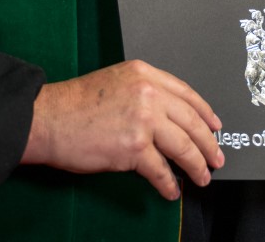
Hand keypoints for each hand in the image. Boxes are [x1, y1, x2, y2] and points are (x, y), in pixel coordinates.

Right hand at [21, 59, 224, 199]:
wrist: (47, 119)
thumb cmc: (75, 104)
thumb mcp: (116, 82)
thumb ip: (144, 92)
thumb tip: (169, 117)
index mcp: (144, 74)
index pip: (186, 93)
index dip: (205, 113)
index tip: (215, 125)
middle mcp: (148, 94)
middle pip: (191, 121)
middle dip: (208, 144)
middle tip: (217, 157)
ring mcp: (142, 120)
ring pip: (183, 146)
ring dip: (196, 166)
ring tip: (202, 177)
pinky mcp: (133, 148)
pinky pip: (161, 170)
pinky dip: (168, 183)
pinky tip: (171, 190)